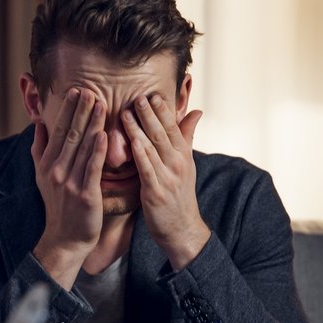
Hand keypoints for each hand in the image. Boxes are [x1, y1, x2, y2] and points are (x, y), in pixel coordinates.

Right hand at [31, 87, 107, 288]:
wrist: (65, 238)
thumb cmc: (58, 206)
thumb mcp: (41, 177)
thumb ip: (40, 150)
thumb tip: (39, 125)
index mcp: (46, 164)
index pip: (58, 130)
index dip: (67, 110)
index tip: (76, 91)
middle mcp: (55, 170)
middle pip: (70, 134)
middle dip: (80, 110)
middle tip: (90, 89)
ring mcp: (70, 182)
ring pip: (82, 147)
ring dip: (92, 124)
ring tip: (100, 103)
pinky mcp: (85, 194)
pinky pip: (92, 168)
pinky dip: (98, 151)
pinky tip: (104, 135)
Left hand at [120, 93, 209, 270]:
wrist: (181, 228)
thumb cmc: (179, 194)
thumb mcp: (186, 163)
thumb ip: (187, 136)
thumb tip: (196, 111)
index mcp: (183, 155)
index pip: (173, 127)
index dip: (163, 110)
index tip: (152, 94)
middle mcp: (177, 163)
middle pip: (162, 133)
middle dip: (149, 114)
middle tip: (137, 97)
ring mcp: (167, 177)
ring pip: (152, 148)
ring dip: (139, 129)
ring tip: (126, 113)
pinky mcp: (155, 192)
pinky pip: (146, 169)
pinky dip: (139, 154)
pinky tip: (131, 142)